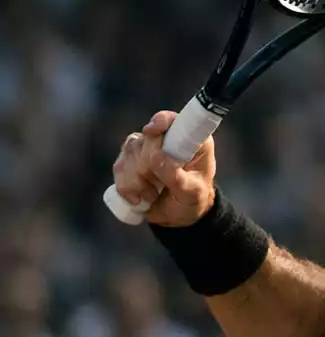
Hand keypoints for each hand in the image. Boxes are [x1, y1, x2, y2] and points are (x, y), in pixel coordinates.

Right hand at [111, 110, 216, 226]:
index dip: (160, 121)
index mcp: (190, 141)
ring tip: (153, 195)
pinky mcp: (130, 161)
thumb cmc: (194, 200)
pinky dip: (125, 186)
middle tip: (160, 187)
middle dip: (147, 168)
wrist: (180, 216)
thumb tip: (155, 157)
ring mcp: (146, 148)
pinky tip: (138, 198)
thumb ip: (177, 176)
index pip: (173, 121)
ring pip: (129, 153)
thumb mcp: (192, 193)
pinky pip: (118, 167)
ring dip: (137, 181)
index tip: (151, 131)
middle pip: (144, 141)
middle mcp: (166, 139)